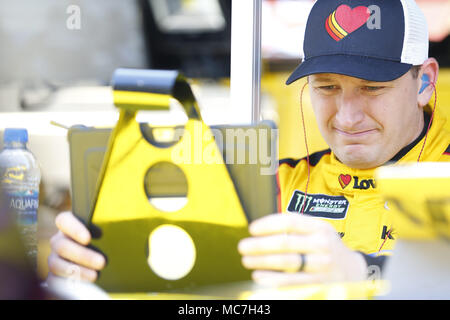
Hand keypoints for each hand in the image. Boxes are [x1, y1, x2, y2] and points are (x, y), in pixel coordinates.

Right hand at [47, 211, 105, 281]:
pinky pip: (54, 279)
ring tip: (95, 275)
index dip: (74, 229)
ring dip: (77, 271)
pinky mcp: (53, 274)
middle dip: (83, 255)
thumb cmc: (97, 239)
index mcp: (67, 224)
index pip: (63, 220)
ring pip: (56, 264)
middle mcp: (58, 240)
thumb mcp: (98, 230)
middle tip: (102, 262)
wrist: (90, 257)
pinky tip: (83, 283)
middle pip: (62, 246)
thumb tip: (99, 233)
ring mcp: (54, 257)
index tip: (88, 239)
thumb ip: (97, 227)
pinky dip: (68, 282)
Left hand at [238, 213, 367, 285]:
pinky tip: (258, 276)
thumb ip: (296, 227)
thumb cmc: (327, 247)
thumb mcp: (319, 230)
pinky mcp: (320, 283)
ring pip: (287, 262)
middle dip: (259, 245)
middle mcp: (322, 245)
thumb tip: (261, 227)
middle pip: (285, 243)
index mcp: (320, 227)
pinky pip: (292, 282)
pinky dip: (272, 279)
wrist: (354, 271)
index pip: (290, 222)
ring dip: (262, 262)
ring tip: (247, 260)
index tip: (252, 228)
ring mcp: (322, 265)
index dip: (268, 224)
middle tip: (242, 246)